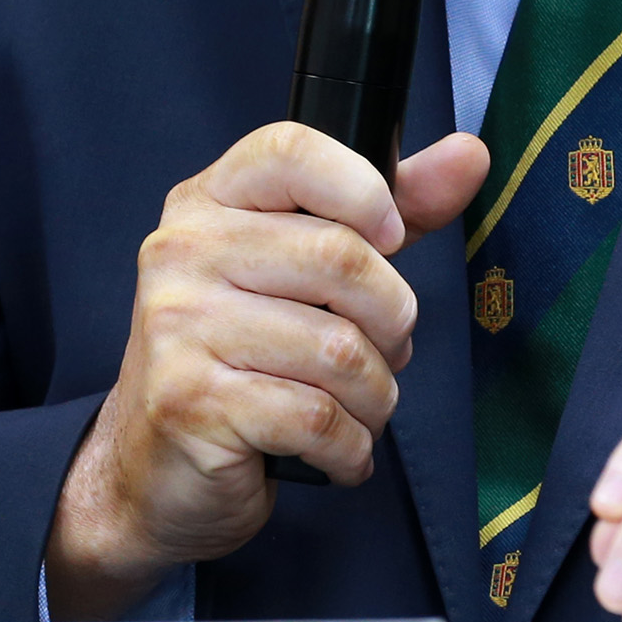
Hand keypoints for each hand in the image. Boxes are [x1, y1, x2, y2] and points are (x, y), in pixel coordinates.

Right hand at [45, 123, 489, 620]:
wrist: (150, 471)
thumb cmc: (244, 357)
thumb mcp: (305, 270)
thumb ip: (386, 211)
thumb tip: (470, 155)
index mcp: (207, 201)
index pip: (291, 150)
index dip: (364, 188)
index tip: (391, 236)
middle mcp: (181, 251)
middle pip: (339, 258)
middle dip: (393, 321)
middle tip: (385, 350)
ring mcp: (179, 328)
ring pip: (338, 350)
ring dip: (376, 396)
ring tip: (361, 408)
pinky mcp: (190, 403)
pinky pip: (317, 419)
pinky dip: (350, 446)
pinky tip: (339, 451)